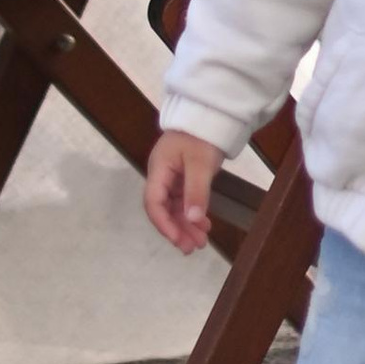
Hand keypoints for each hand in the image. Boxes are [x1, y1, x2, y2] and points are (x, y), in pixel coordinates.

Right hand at [145, 132, 221, 251]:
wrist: (211, 115)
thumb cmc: (202, 136)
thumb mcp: (200, 164)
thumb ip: (196, 192)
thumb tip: (192, 220)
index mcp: (158, 170)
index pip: (153, 202)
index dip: (163, 223)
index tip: (177, 239)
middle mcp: (161, 176)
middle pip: (163, 209)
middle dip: (176, 229)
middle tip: (192, 248)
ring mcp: (172, 177)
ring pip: (174, 208)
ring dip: (186, 225)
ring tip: (200, 242)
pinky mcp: (183, 178)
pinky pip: (184, 201)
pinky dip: (192, 215)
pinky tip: (204, 226)